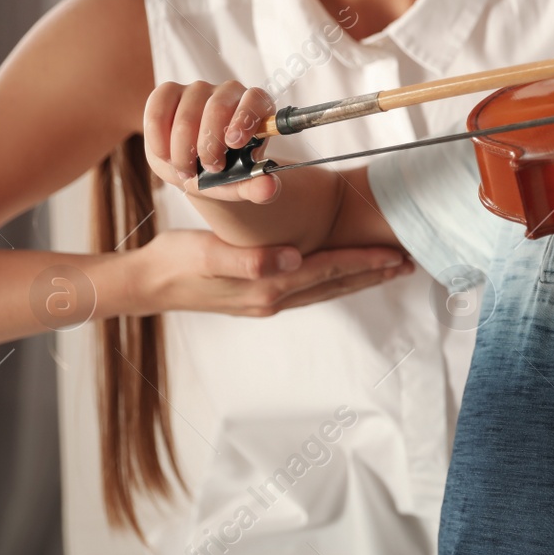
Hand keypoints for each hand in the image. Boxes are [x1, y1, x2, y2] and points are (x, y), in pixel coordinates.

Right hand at [111, 228, 411, 317]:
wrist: (145, 284)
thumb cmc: (174, 262)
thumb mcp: (206, 254)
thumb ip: (247, 258)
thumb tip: (291, 257)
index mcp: (266, 285)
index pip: (328, 270)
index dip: (364, 261)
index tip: (396, 254)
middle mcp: (272, 297)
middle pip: (335, 283)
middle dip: (373, 273)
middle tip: (409, 262)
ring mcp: (266, 300)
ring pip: (324, 288)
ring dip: (357, 277)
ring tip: (387, 268)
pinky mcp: (256, 296)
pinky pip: (306, 289)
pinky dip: (331, 278)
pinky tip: (338, 271)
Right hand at [143, 81, 281, 203]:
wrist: (193, 171)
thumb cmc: (224, 172)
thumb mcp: (241, 184)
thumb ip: (257, 187)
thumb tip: (269, 187)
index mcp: (256, 108)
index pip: (255, 99)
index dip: (244, 119)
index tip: (234, 144)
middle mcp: (229, 93)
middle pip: (218, 108)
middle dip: (209, 145)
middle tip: (210, 168)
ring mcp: (197, 90)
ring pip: (187, 114)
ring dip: (183, 150)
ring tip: (187, 169)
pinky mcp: (169, 93)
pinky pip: (159, 109)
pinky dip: (159, 138)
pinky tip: (166, 154)